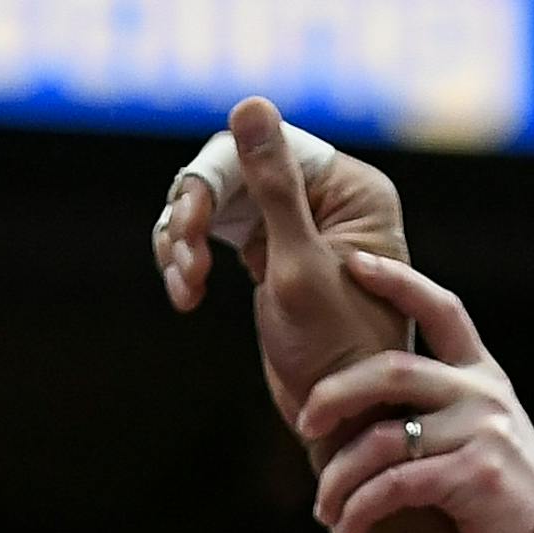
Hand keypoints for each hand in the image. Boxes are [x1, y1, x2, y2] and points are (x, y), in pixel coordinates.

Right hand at [152, 97, 409, 437]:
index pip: (264, 147)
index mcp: (351, 189)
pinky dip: (187, 259)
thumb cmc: (337, 355)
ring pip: (211, 201)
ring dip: (183, 239)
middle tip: (183, 262)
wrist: (342, 426)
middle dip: (194, 215)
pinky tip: (186, 295)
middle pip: (229, 169)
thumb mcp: (298, 266)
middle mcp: (326, 197)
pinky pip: (209, 233)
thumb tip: (249, 104)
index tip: (194, 231)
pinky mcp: (267, 255)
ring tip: (185, 285)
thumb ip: (273, 186)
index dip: (217, 180)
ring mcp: (293, 225)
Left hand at [297, 253, 533, 532]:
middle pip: (391, 370)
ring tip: (324, 508)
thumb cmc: (499, 494)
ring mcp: (482, 432)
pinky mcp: (475, 477)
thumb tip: (364, 397)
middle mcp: (483, 394)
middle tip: (303, 423)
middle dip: (334, 394)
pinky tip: (347, 529)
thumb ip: (438, 405)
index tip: (353, 263)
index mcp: (482, 374)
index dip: (397, 281)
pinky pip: (395, 485)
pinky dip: (361, 509)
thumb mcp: (479, 432)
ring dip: (340, 477)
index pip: (440, 308)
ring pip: (382, 439)